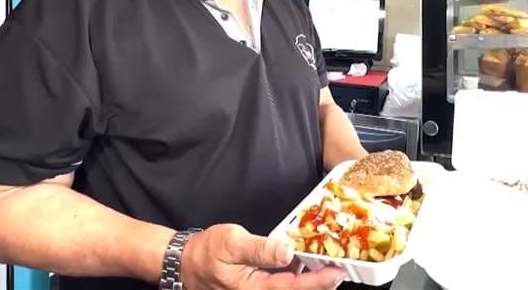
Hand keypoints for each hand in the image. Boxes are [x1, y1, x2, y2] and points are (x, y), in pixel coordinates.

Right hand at [181, 223, 345, 288]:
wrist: (185, 262)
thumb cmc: (206, 252)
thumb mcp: (231, 243)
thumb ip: (260, 249)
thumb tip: (287, 251)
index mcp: (254, 289)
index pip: (293, 287)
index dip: (317, 281)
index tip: (337, 272)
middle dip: (320, 282)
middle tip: (342, 267)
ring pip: (291, 288)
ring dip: (310, 278)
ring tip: (330, 263)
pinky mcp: (259, 287)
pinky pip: (282, 284)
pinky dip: (297, 274)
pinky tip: (306, 260)